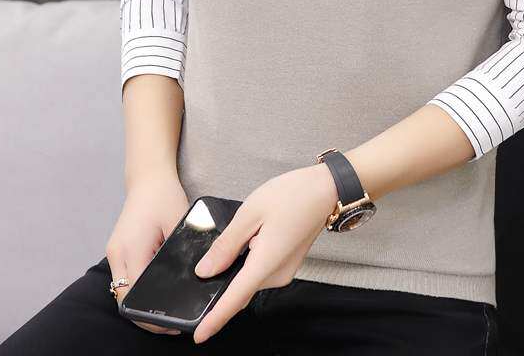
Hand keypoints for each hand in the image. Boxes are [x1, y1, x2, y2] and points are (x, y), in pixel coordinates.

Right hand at [105, 169, 190, 334]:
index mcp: (131, 249)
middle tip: (171, 322)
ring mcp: (114, 251)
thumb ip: (183, 251)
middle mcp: (117, 253)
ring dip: (138, 300)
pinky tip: (157, 286)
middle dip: (143, 315)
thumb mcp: (179, 223)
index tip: (171, 324)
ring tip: (166, 306)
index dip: (150, 315)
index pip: (133, 296)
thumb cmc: (164, 195)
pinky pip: (123, 277)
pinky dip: (136, 286)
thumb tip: (195, 276)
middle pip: (123, 299)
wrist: (148, 176)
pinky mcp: (118, 248)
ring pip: (121, 290)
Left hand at [191, 163, 338, 344]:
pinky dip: (250, 260)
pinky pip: (261, 270)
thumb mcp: (250, 213)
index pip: (235, 299)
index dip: (215, 319)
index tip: (199, 335)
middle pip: (240, 288)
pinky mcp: (287, 264)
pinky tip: (253, 234)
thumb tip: (206, 271)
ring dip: (239, 265)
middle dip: (224, 278)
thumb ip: (226, 245)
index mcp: (266, 262)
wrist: (325, 189)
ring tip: (247, 228)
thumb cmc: (292, 195)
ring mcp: (285, 271)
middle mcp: (277, 274)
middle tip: (223, 246)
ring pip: (250, 277)